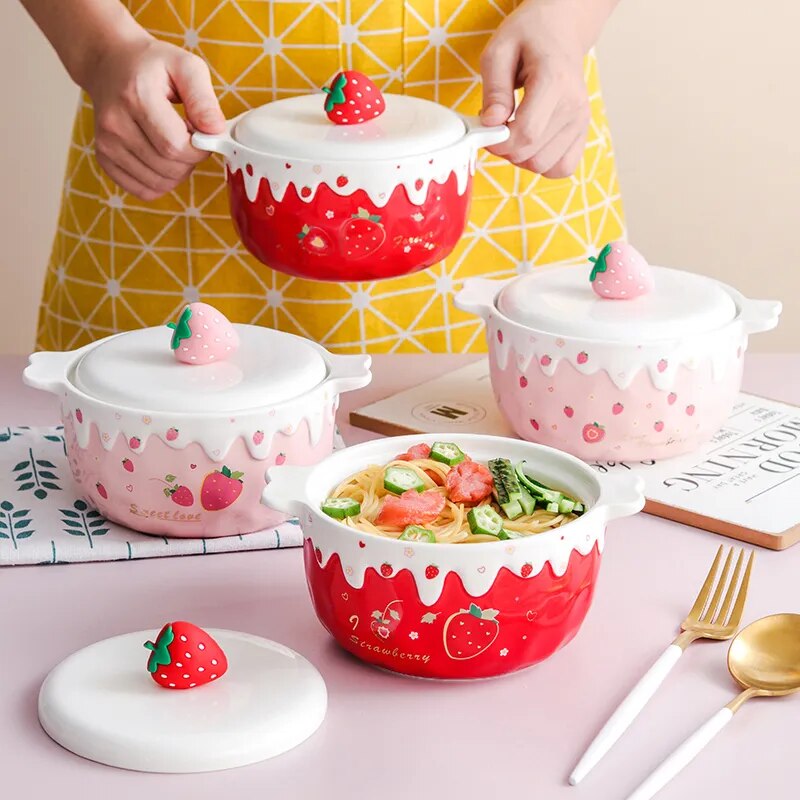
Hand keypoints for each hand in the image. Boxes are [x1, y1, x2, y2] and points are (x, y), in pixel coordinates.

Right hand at [85, 36, 225, 200]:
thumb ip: (204, 99)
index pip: (176, 146)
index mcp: (136, 97)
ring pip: (159, 184)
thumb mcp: (185, 66)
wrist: (109, 64)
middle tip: (190, 138)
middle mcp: (115, 124)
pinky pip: (144, 190)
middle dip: (191, 160)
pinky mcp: (105, 159)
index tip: (203, 135)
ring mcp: (106, 144)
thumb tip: (216, 131)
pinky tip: (161, 158)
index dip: (199, 149)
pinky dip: (161, 182)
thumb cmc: (152, 65)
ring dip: (178, 172)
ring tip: (174, 144)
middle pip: (169, 168)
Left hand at [480, 0, 592, 177]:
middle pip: (532, 155)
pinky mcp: (582, 131)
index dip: (498, 142)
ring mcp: (581, 121)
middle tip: (497, 127)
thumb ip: (494, 89)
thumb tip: (491, 123)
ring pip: (544, 166)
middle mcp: (574, 106)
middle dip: (505, 149)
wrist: (561, 29)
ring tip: (514, 131)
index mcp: (555, 82)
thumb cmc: (530, 35)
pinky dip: (542, 163)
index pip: (526, 134)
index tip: (486, 130)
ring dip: (521, 157)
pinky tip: (531, 143)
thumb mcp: (500, 50)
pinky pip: (562, 168)